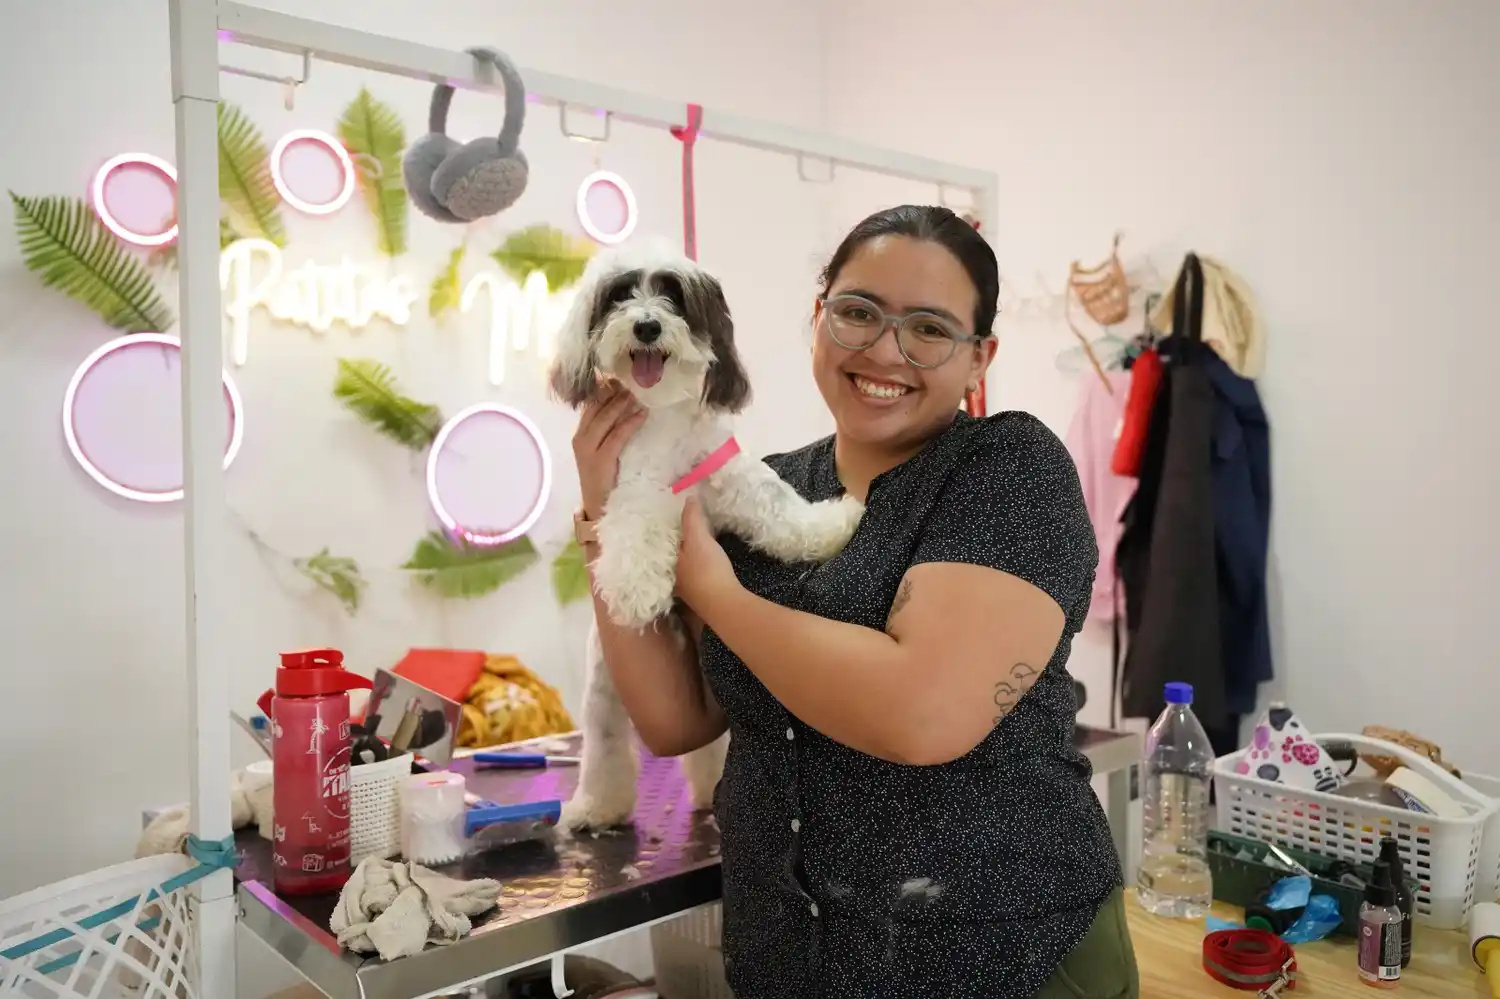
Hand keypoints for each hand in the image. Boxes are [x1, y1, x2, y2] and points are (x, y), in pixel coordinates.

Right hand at [572, 380, 645, 518]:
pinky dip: (630, 423)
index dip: (604, 388)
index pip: (590, 404)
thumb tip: (627, 405)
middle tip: (630, 380)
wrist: (597, 506)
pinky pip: (617, 436)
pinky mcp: (601, 460)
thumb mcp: (602, 450)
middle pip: (596, 406)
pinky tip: (642, 414)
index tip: (619, 376)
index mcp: (580, 434)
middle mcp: (580, 438)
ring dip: (621, 403)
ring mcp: (588, 449)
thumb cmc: (604, 478)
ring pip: (605, 418)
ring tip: (636, 393)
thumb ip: (609, 431)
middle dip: (613, 391)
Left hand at [675, 496, 737, 610]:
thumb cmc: (707, 569)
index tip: (678, 516)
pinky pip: (701, 575)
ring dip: (692, 555)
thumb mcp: (698, 538)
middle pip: (677, 555)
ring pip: (688, 566)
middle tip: (691, 526)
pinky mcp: (705, 596)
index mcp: (669, 563)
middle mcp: (675, 578)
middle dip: (682, 543)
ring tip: (701, 540)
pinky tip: (711, 561)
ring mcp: (690, 590)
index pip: (666, 542)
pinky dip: (703, 565)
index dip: (672, 529)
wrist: (726, 604)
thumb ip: (692, 518)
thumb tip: (688, 497)